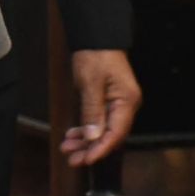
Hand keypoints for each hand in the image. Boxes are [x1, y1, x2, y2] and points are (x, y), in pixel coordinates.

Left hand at [62, 49, 141, 166]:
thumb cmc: (96, 54)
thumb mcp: (91, 83)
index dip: (100, 149)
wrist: (97, 36)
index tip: (85, 159)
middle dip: (90, 148)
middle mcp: (125, 105)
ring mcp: (118, 103)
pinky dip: (86, 128)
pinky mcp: (108, 100)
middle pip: (109, 135)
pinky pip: (99, 120)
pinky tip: (74, 135)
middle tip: (72, 158)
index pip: (115, 134)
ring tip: (67, 148)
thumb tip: (93, 136)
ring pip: (102, 129)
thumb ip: (92, 110)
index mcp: (126, 102)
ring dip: (86, 140)